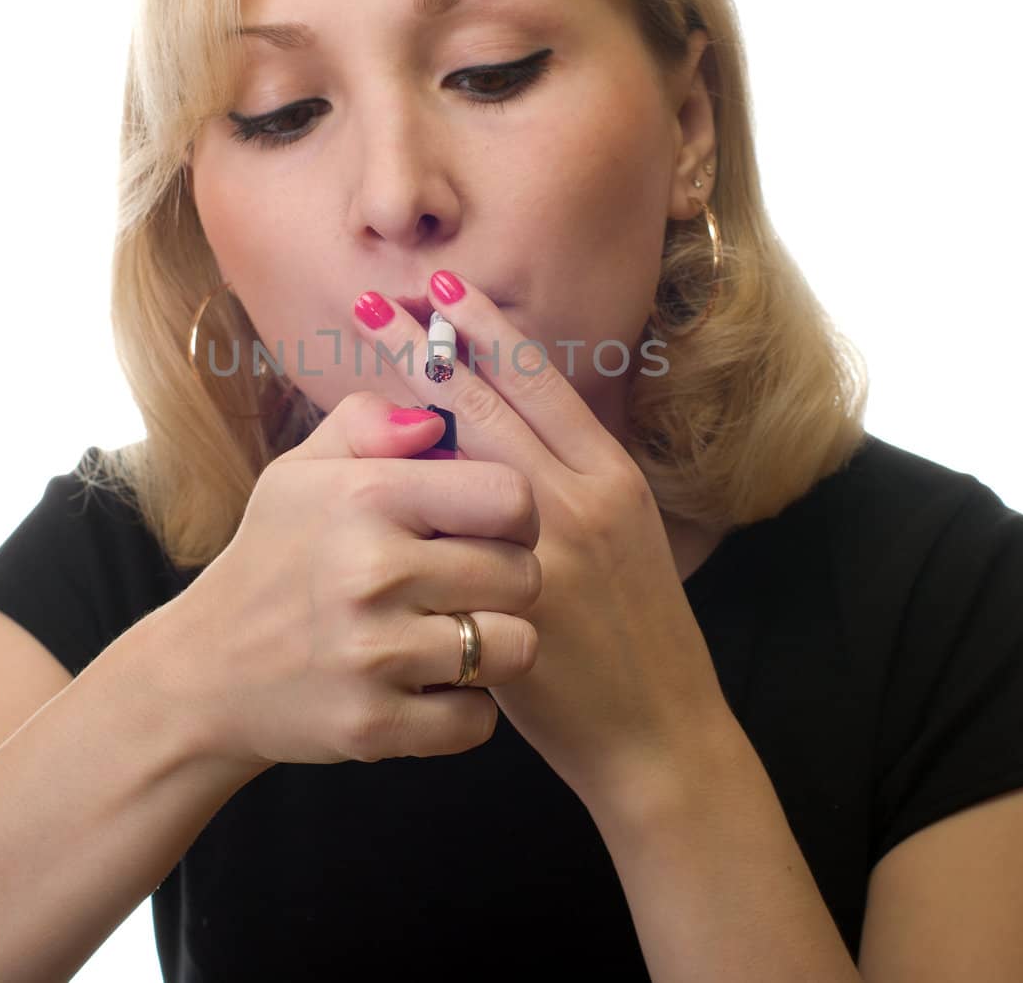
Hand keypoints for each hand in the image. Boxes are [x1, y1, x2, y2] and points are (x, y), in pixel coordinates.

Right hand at [165, 390, 542, 770]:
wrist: (202, 673)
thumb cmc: (270, 560)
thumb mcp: (299, 472)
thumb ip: (367, 423)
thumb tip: (434, 422)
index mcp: (366, 497)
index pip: (510, 499)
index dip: (515, 517)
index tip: (490, 532)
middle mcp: (372, 572)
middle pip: (523, 576)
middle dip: (506, 583)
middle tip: (465, 591)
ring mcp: (374, 655)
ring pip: (515, 649)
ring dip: (493, 648)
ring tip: (452, 637)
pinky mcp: (374, 726)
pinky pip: (479, 721)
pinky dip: (462, 711)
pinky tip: (426, 687)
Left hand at [348, 270, 729, 809]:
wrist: (656, 731)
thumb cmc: (637, 632)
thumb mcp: (627, 534)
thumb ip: (574, 479)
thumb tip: (519, 424)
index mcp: (613, 477)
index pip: (543, 384)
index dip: (489, 332)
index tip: (445, 289)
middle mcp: (581, 500)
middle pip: (495, 403)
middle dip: (431, 347)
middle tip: (376, 300)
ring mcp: (545, 550)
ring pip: (468, 456)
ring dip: (411, 399)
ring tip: (366, 359)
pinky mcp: (513, 602)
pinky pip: (450, 530)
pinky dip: (412, 487)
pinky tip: (369, 460)